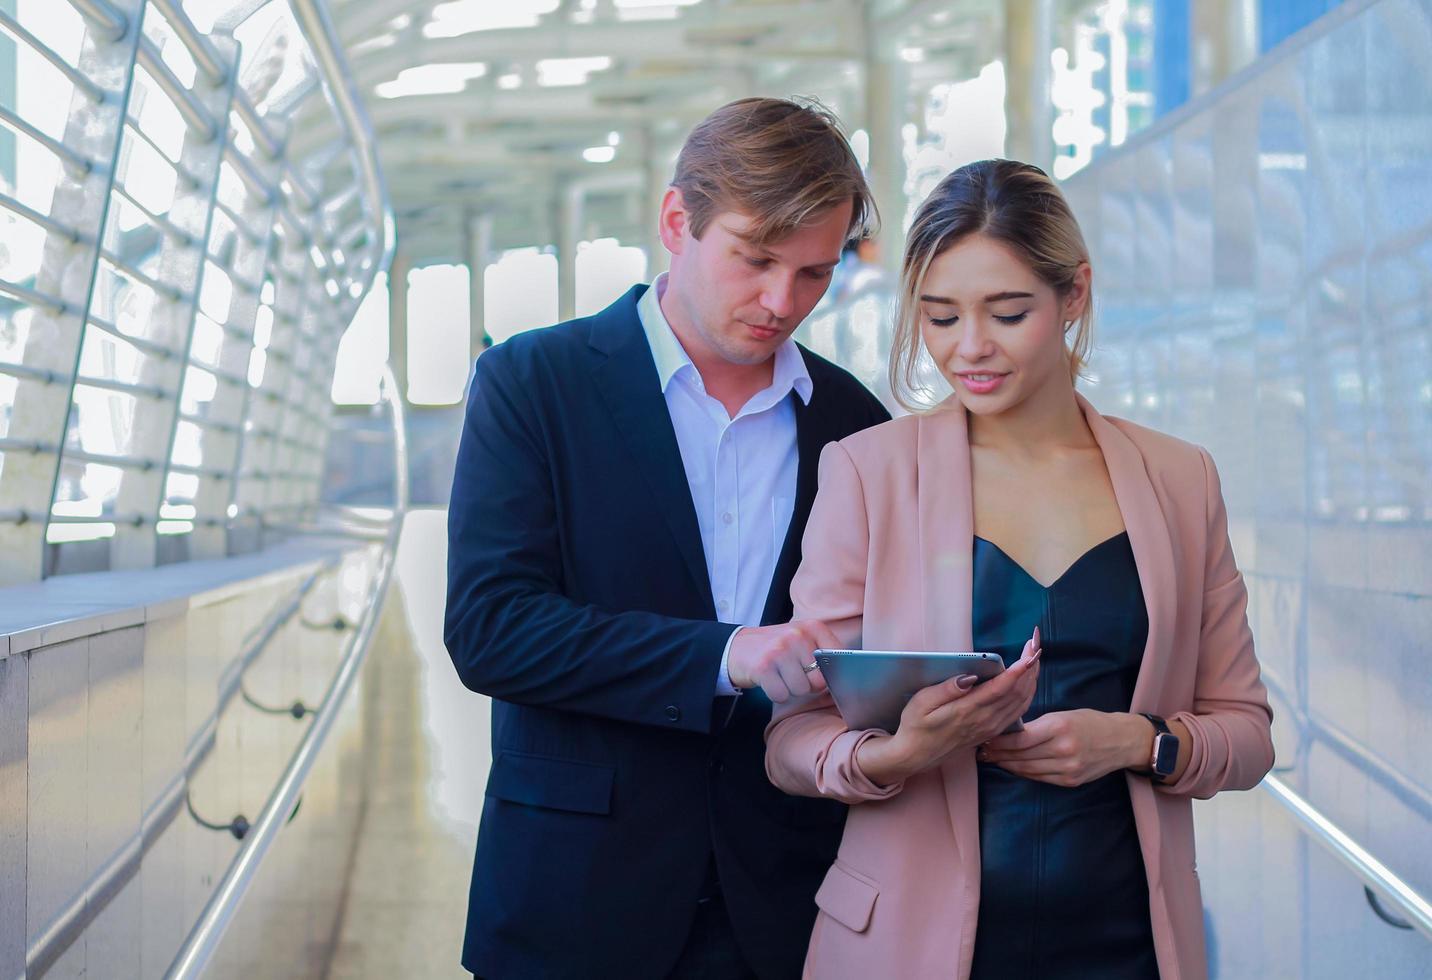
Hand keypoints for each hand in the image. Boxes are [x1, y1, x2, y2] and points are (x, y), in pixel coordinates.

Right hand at [726, 619, 839, 702]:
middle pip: (819, 680)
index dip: (830, 674)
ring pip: (800, 690)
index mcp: (812, 627)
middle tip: (794, 676)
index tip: (817, 672)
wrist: (737, 647)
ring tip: (780, 676)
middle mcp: (797, 635)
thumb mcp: (802, 641)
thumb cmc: (777, 649)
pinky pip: (781, 695)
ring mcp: (779, 650)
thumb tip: (845, 680)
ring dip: (790, 690)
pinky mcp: (763, 666)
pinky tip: (769, 681)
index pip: (838, 658)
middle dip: (808, 685)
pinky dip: (775, 694)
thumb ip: (824, 654)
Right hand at [857, 629, 1041, 785]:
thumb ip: (945, 689)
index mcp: (968, 710)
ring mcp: (991, 728)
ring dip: (1031, 678)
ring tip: (1034, 656)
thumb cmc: (915, 725)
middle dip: (1029, 667)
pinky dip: (1027, 693)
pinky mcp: (992, 731)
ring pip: (1022, 702)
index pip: (1000, 688)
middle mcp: (985, 721)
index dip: (1019, 669)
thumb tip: (968, 677)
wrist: (916, 756)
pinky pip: (1018, 711)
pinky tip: (1028, 681)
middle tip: (1035, 644)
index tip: (1031, 652)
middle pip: (1017, 692)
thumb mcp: (921, 703)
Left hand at [977, 709, 1149, 786]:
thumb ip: (1037, 726)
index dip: (999, 742)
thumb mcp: (1063, 715)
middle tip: (982, 751)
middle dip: (998, 755)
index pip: (1020, 740)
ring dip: (1007, 765)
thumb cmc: (1089, 722)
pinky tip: (1012, 767)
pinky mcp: (1070, 781)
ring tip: (992, 759)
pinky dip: (1024, 773)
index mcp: (1059, 728)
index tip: (986, 738)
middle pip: (1021, 757)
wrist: (1121, 741)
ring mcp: (1067, 769)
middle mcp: (1063, 751)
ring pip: (1027, 770)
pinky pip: (1039, 778)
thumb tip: (1008, 732)